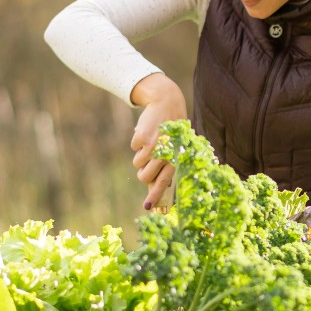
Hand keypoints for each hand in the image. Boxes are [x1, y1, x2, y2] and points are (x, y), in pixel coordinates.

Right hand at [129, 73, 187, 210]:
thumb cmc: (171, 131)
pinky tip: (147, 133)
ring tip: (150, 144)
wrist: (166, 103)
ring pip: (137, 164)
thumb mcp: (175, 149)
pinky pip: (133, 148)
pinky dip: (137, 142)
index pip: (164, 183)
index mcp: (176, 159)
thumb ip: (166, 169)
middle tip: (147, 165)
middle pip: (145, 177)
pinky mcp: (142, 137)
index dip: (155, 196)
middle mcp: (166, 154)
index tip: (148, 207)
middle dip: (143, 174)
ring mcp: (153, 146)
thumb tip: (155, 193)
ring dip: (140, 157)